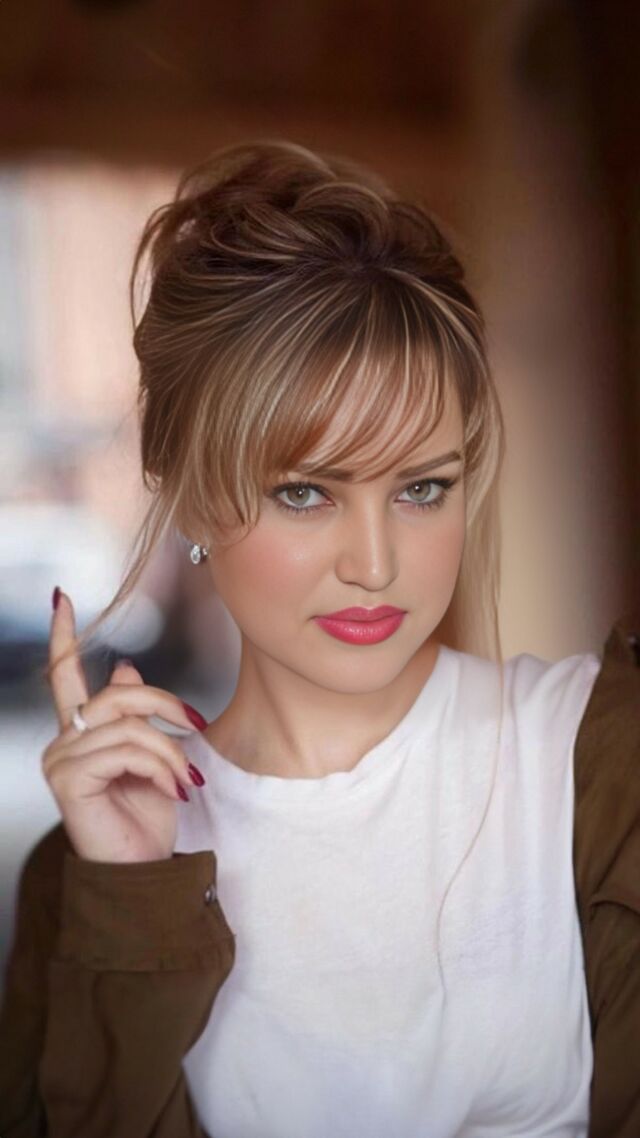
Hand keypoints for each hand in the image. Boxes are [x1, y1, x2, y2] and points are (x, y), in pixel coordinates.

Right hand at [43, 589, 207, 862]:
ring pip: (131, 725)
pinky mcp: (69, 780)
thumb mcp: (151, 758)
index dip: (63, 633)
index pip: (64, 673)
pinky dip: (160, 768)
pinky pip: (126, 751)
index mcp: (81, 731)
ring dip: (171, 752)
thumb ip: (134, 715)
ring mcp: (61, 760)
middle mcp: (64, 741)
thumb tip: (124, 669)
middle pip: (117, 693)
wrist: (144, 869)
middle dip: (167, 704)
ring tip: (186, 780)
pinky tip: (172, 790)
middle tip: (195, 727)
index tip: (62, 596)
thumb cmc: (147, 818)